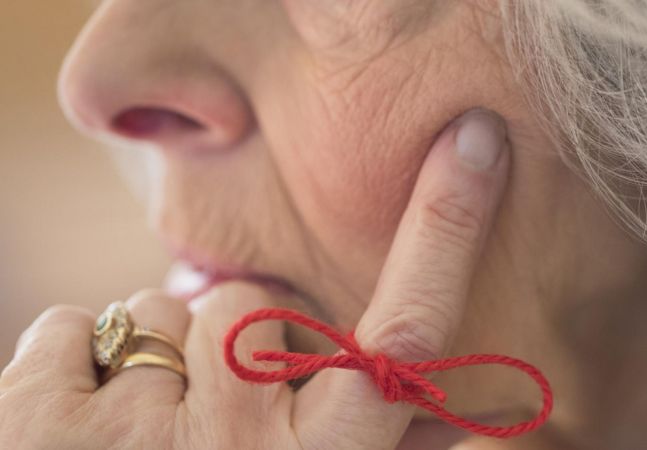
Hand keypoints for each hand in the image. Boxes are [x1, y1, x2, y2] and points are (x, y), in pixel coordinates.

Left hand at [0, 109, 510, 449]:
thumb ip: (389, 445)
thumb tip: (494, 408)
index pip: (408, 332)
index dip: (448, 229)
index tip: (476, 141)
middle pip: (252, 304)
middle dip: (231, 343)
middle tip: (213, 424)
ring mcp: (135, 434)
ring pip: (159, 311)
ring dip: (154, 364)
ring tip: (146, 442)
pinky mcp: (37, 419)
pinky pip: (73, 325)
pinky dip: (76, 364)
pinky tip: (82, 430)